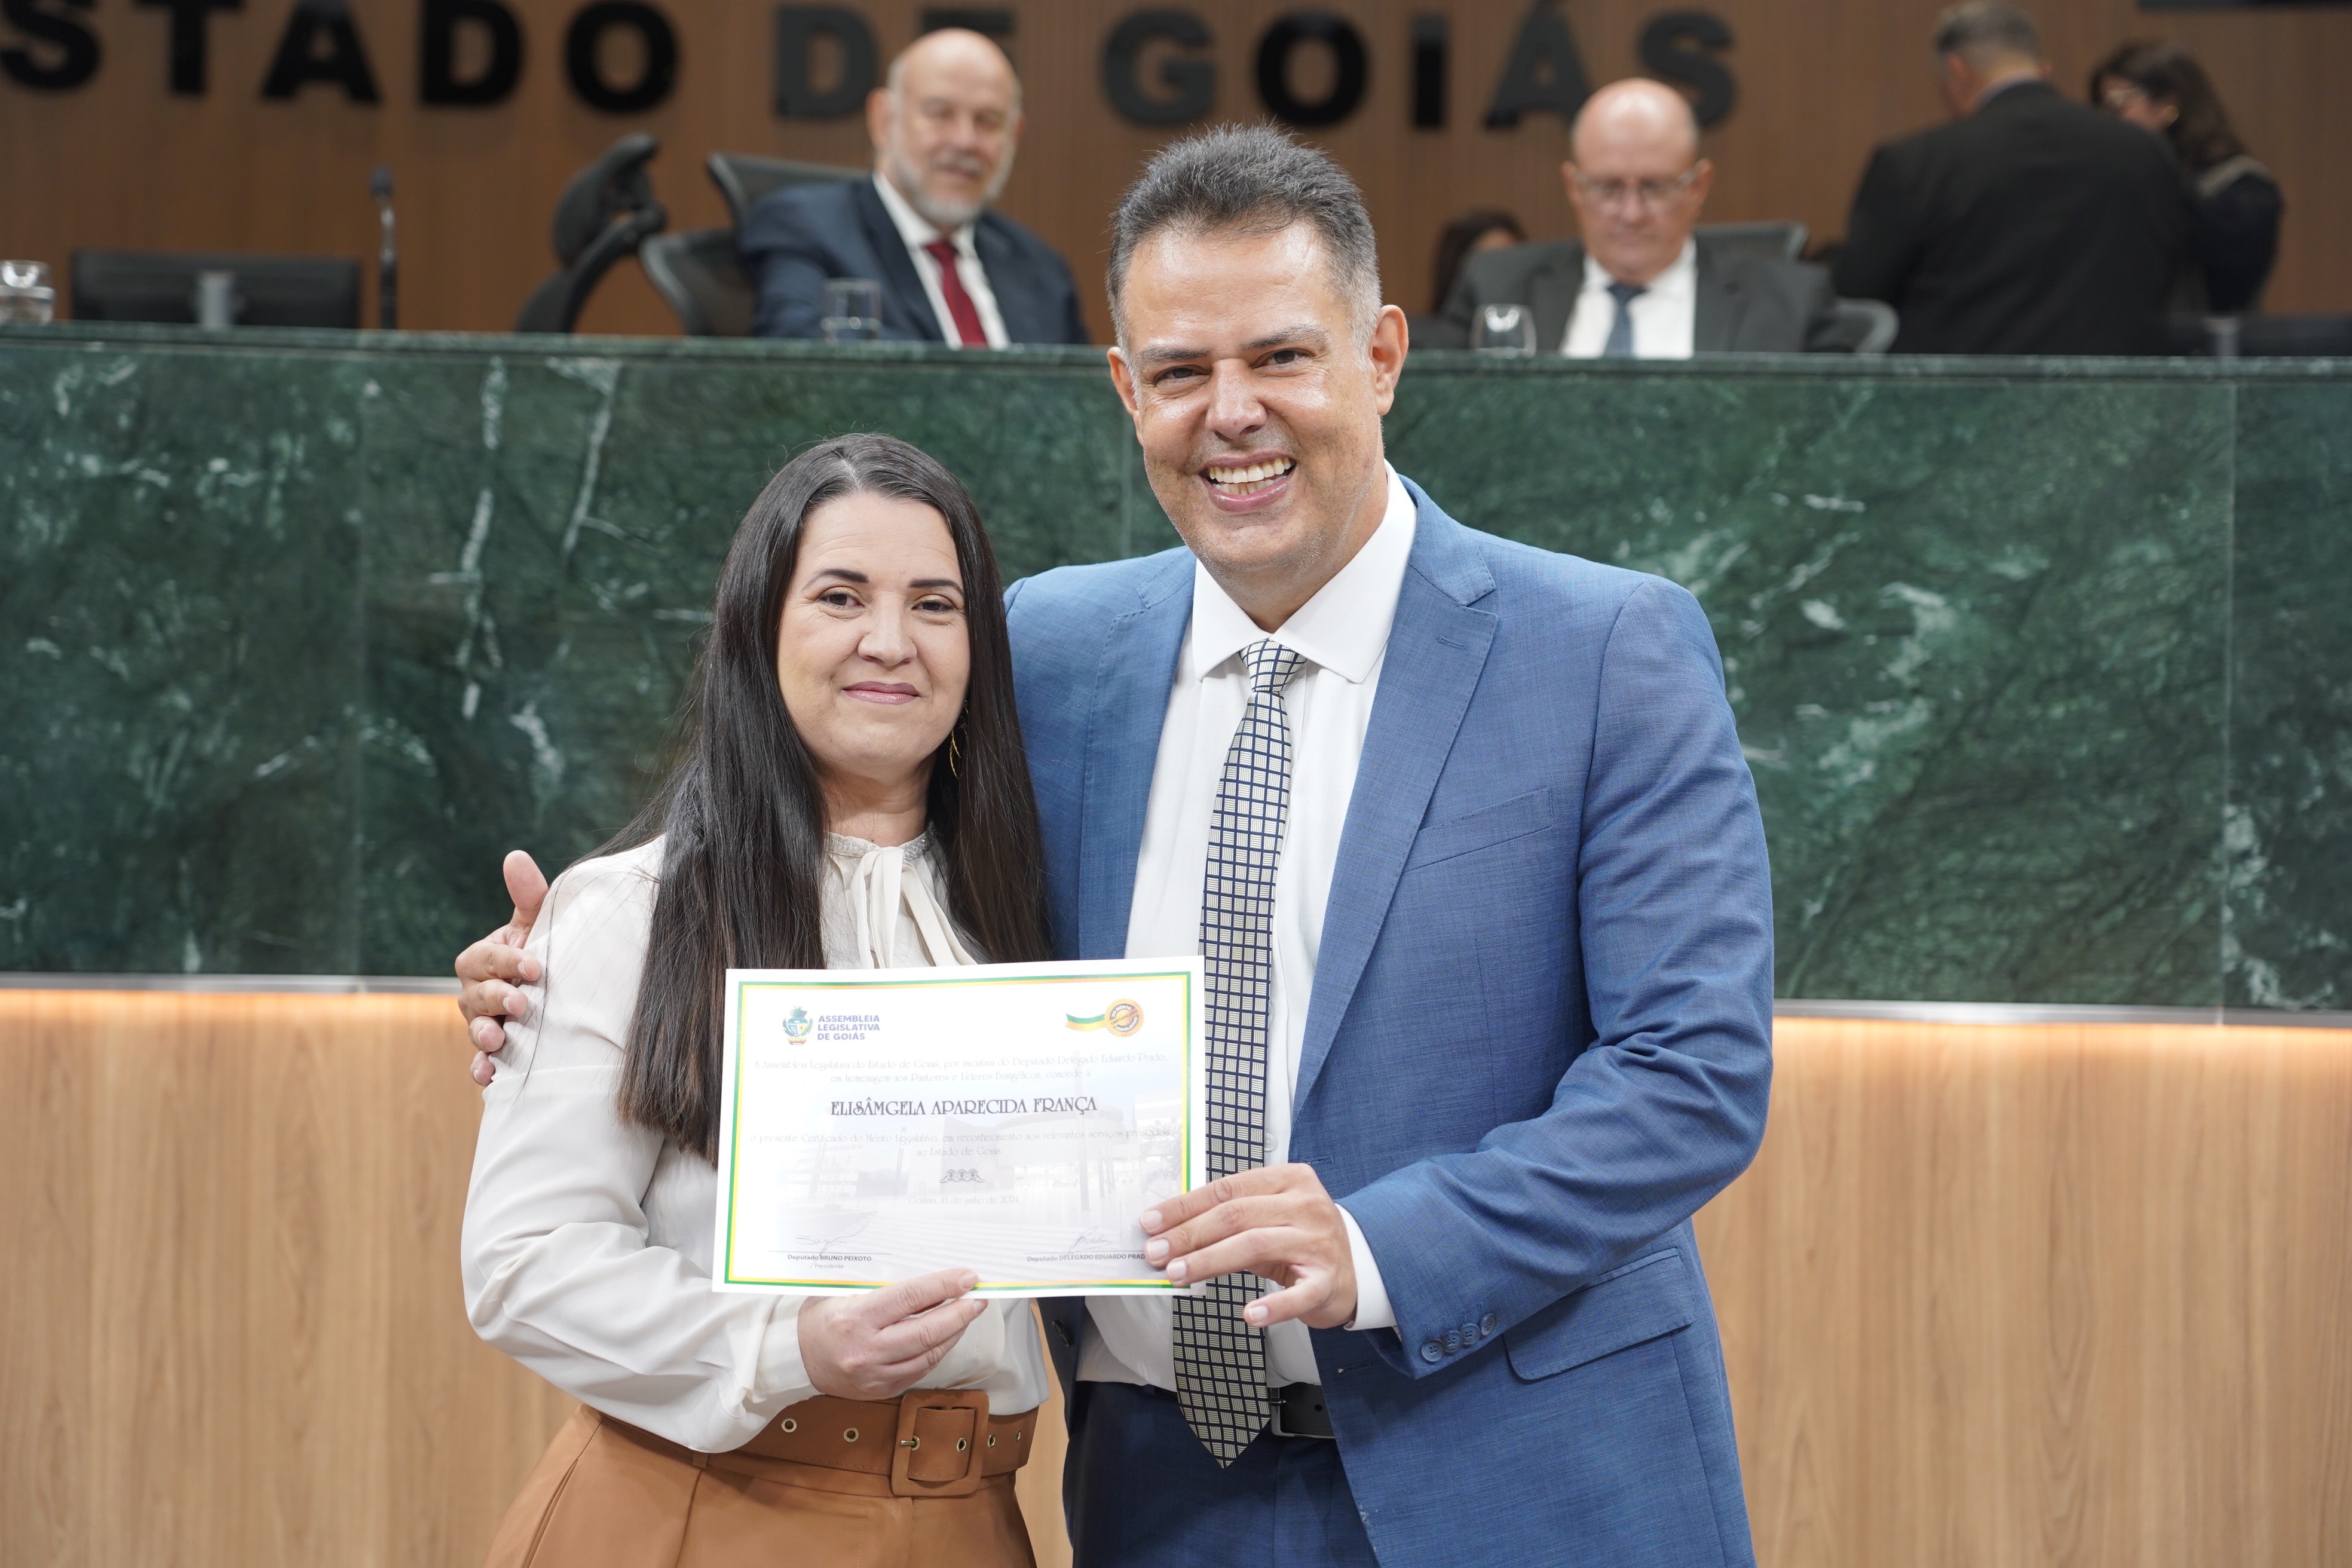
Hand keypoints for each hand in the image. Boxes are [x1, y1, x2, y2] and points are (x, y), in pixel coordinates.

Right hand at [456, 850, 549, 1085]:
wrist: (560, 992)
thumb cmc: (543, 950)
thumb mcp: (538, 923)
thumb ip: (529, 895)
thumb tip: (516, 856)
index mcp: (482, 959)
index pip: (485, 958)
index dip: (507, 961)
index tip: (535, 966)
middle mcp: (475, 992)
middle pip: (476, 995)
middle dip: (497, 998)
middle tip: (522, 1003)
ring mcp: (483, 1022)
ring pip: (475, 1028)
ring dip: (485, 1035)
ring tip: (499, 1039)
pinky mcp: (495, 1051)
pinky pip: (481, 1061)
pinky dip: (483, 1069)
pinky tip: (490, 1076)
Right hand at [798, 1269, 988, 1399]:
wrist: (795, 1359)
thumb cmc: (820, 1317)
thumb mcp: (843, 1291)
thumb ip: (881, 1285)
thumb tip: (928, 1277)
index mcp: (856, 1317)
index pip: (910, 1298)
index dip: (944, 1286)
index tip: (967, 1278)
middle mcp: (867, 1350)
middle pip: (927, 1331)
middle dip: (960, 1313)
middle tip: (978, 1299)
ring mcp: (875, 1375)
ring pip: (928, 1354)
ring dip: (954, 1333)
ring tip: (967, 1314)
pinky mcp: (881, 1390)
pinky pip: (919, 1370)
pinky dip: (937, 1351)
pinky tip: (946, 1337)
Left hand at [1141, 1163, 1357, 1329]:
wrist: (1357, 1267)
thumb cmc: (1302, 1238)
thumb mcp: (1270, 1216)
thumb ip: (1230, 1218)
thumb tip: (1171, 1232)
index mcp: (1289, 1179)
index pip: (1227, 1189)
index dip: (1185, 1206)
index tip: (1152, 1222)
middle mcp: (1306, 1205)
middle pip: (1236, 1216)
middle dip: (1189, 1234)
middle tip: (1156, 1253)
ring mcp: (1319, 1242)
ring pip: (1255, 1245)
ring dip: (1210, 1261)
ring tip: (1178, 1275)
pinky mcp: (1328, 1280)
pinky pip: (1297, 1294)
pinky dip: (1273, 1306)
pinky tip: (1249, 1315)